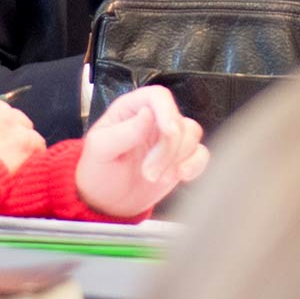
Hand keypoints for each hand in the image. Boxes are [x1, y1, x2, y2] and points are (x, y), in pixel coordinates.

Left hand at [75, 85, 208, 217]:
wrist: (107, 202)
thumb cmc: (98, 171)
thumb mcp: (100, 150)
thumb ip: (124, 131)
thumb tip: (147, 113)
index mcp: (131, 109)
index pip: (158, 96)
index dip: (167, 111)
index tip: (167, 133)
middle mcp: (153, 118)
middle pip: (177, 120)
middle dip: (168, 150)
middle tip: (149, 173)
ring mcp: (169, 139)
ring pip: (192, 134)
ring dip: (177, 160)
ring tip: (155, 177)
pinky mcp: (180, 158)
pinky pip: (201, 153)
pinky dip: (194, 165)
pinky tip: (179, 176)